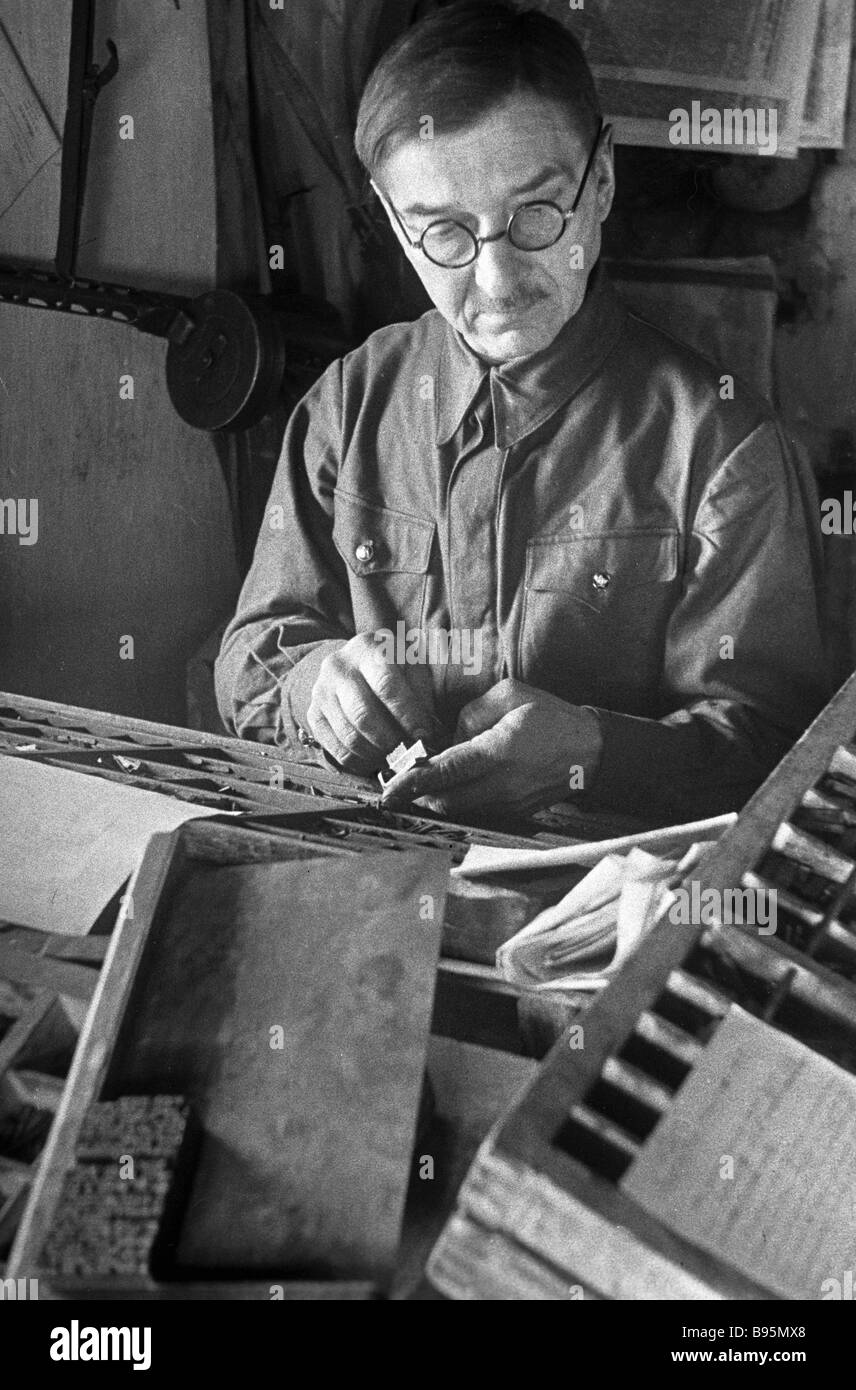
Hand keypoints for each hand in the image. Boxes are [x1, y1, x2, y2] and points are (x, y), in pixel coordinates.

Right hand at [306, 631, 441, 773]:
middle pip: (363, 714)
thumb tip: (424, 734)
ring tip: (396, 758)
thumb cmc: (394, 667)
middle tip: (409, 754)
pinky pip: (335, 749)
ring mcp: (321, 691)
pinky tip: (377, 761)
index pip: (386, 684)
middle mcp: (338, 667)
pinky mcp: (314, 714)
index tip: (424, 735)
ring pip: (349, 735)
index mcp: (367, 648)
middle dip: (391, 740)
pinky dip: (360, 762)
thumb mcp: (413, 667)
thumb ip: (421, 695)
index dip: (407, 714)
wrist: (356, 663)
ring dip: (377, 754)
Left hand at [380, 678, 602, 815]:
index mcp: (499, 751)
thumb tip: (449, 739)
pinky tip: (454, 785)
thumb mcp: (510, 696)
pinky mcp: (514, 814)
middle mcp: (502, 784)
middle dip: (418, 794)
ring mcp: (509, 804)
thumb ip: (471, 714)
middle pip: (445, 800)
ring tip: (423, 783)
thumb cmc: (550, 716)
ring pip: (458, 810)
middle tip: (399, 782)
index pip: (446, 771)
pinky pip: (476, 811)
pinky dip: (459, 801)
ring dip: (437, 799)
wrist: (591, 752)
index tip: (389, 789)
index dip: (413, 782)